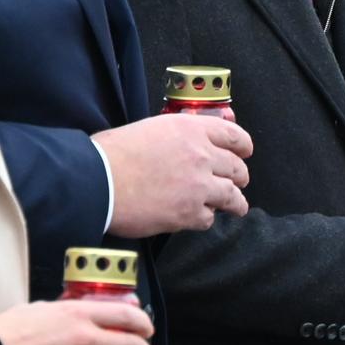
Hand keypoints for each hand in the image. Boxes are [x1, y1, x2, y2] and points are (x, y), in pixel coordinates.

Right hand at [96, 114, 252, 236]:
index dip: (243, 146)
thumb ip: (181, 131)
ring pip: (231, 195)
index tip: (245, 152)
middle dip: (240, 176)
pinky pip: (209, 218)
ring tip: (237, 207)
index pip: (233, 135)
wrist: (99, 179)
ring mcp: (198, 184)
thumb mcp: (153, 127)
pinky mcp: (188, 212)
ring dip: (235, 202)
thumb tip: (199, 132)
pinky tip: (197, 217)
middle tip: (238, 182)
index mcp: (191, 128)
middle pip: (237, 168)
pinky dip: (205, 218)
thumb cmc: (115, 151)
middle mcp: (200, 154)